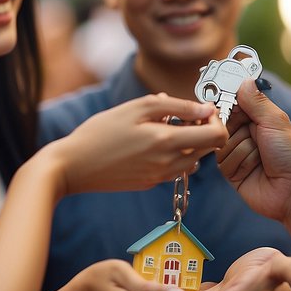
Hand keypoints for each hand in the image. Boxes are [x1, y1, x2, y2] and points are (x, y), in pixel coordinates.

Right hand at [47, 94, 226, 194]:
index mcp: (166, 142)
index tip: (202, 109)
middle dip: (205, 130)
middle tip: (185, 115)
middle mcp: (168, 164)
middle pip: (209, 149)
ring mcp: (160, 177)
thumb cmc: (100, 131)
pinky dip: (174, 154)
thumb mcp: (136, 108)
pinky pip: (176, 168)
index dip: (216, 120)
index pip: (216, 137)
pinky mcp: (150, 183)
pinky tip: (152, 142)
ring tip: (167, 127)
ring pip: (194, 160)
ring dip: (190, 143)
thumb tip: (206, 108)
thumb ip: (175, 106)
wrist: (73, 167)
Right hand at [216, 79, 290, 221]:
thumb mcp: (275, 121)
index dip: (225, 104)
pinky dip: (239, 163)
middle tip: (254, 137)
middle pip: (221, 124)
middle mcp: (243, 133)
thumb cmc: (290, 154)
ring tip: (260, 157)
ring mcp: (235, 152)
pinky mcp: (230, 170)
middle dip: (237, 131)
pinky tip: (253, 169)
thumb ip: (256, 101)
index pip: (230, 103)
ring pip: (221, 143)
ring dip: (243, 150)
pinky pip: (222, 161)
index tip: (223, 103)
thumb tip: (244, 80)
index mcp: (255, 117)